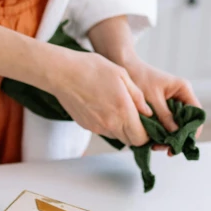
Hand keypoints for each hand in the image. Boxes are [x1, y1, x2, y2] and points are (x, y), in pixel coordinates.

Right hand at [37, 44, 152, 146]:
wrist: (63, 74)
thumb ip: (137, 96)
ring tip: (118, 110)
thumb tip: (147, 112)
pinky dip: (108, 125)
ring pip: (116, 136)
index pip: (141, 138)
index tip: (147, 124)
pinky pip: (103, 131)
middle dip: (135, 134)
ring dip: (121, 129)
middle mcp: (110, 124)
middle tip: (136, 119)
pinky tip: (104, 108)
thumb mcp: (122, 75)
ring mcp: (97, 127)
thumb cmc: (92, 69)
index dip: (147, 134)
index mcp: (123, 110)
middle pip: (130, 141)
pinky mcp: (86, 126)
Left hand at [121, 56, 202, 153]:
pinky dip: (160, 133)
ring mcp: (171, 103)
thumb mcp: (152, 97)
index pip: (196, 112)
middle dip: (178, 137)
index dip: (193, 129)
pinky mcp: (161, 108)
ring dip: (168, 137)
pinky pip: (166, 123)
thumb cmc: (139, 78)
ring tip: (155, 147)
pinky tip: (152, 141)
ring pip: (176, 125)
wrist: (125, 67)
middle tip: (166, 150)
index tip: (184, 142)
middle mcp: (181, 96)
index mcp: (183, 89)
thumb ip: (164, 115)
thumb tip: (175, 132)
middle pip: (187, 122)